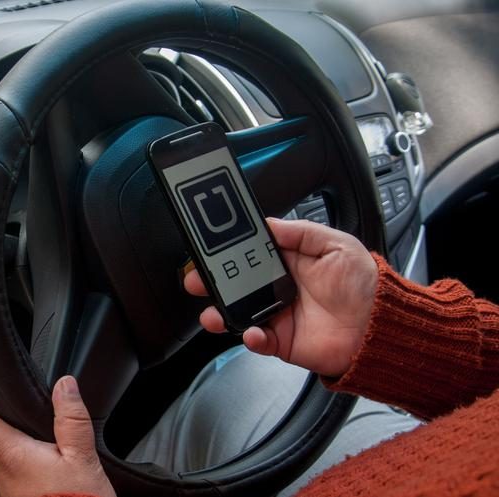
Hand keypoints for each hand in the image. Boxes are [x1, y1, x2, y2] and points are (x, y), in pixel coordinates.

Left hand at [0, 376, 115, 496]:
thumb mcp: (82, 458)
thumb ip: (71, 419)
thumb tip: (65, 386)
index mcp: (12, 456)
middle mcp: (2, 476)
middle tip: (14, 405)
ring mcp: (8, 493)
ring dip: (11, 443)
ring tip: (35, 431)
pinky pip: (11, 477)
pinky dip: (22, 463)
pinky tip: (44, 462)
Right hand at [184, 218, 377, 376]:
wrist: (384, 326)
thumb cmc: (366, 284)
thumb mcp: (335, 243)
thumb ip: (300, 232)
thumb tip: (268, 224)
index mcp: (288, 262)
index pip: (250, 255)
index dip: (229, 253)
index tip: (210, 250)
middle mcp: (279, 288)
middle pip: (236, 284)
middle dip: (213, 282)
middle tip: (197, 279)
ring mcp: (279, 315)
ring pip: (239, 314)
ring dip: (221, 313)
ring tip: (212, 313)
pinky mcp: (284, 341)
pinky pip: (259, 340)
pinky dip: (251, 338)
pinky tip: (252, 332)